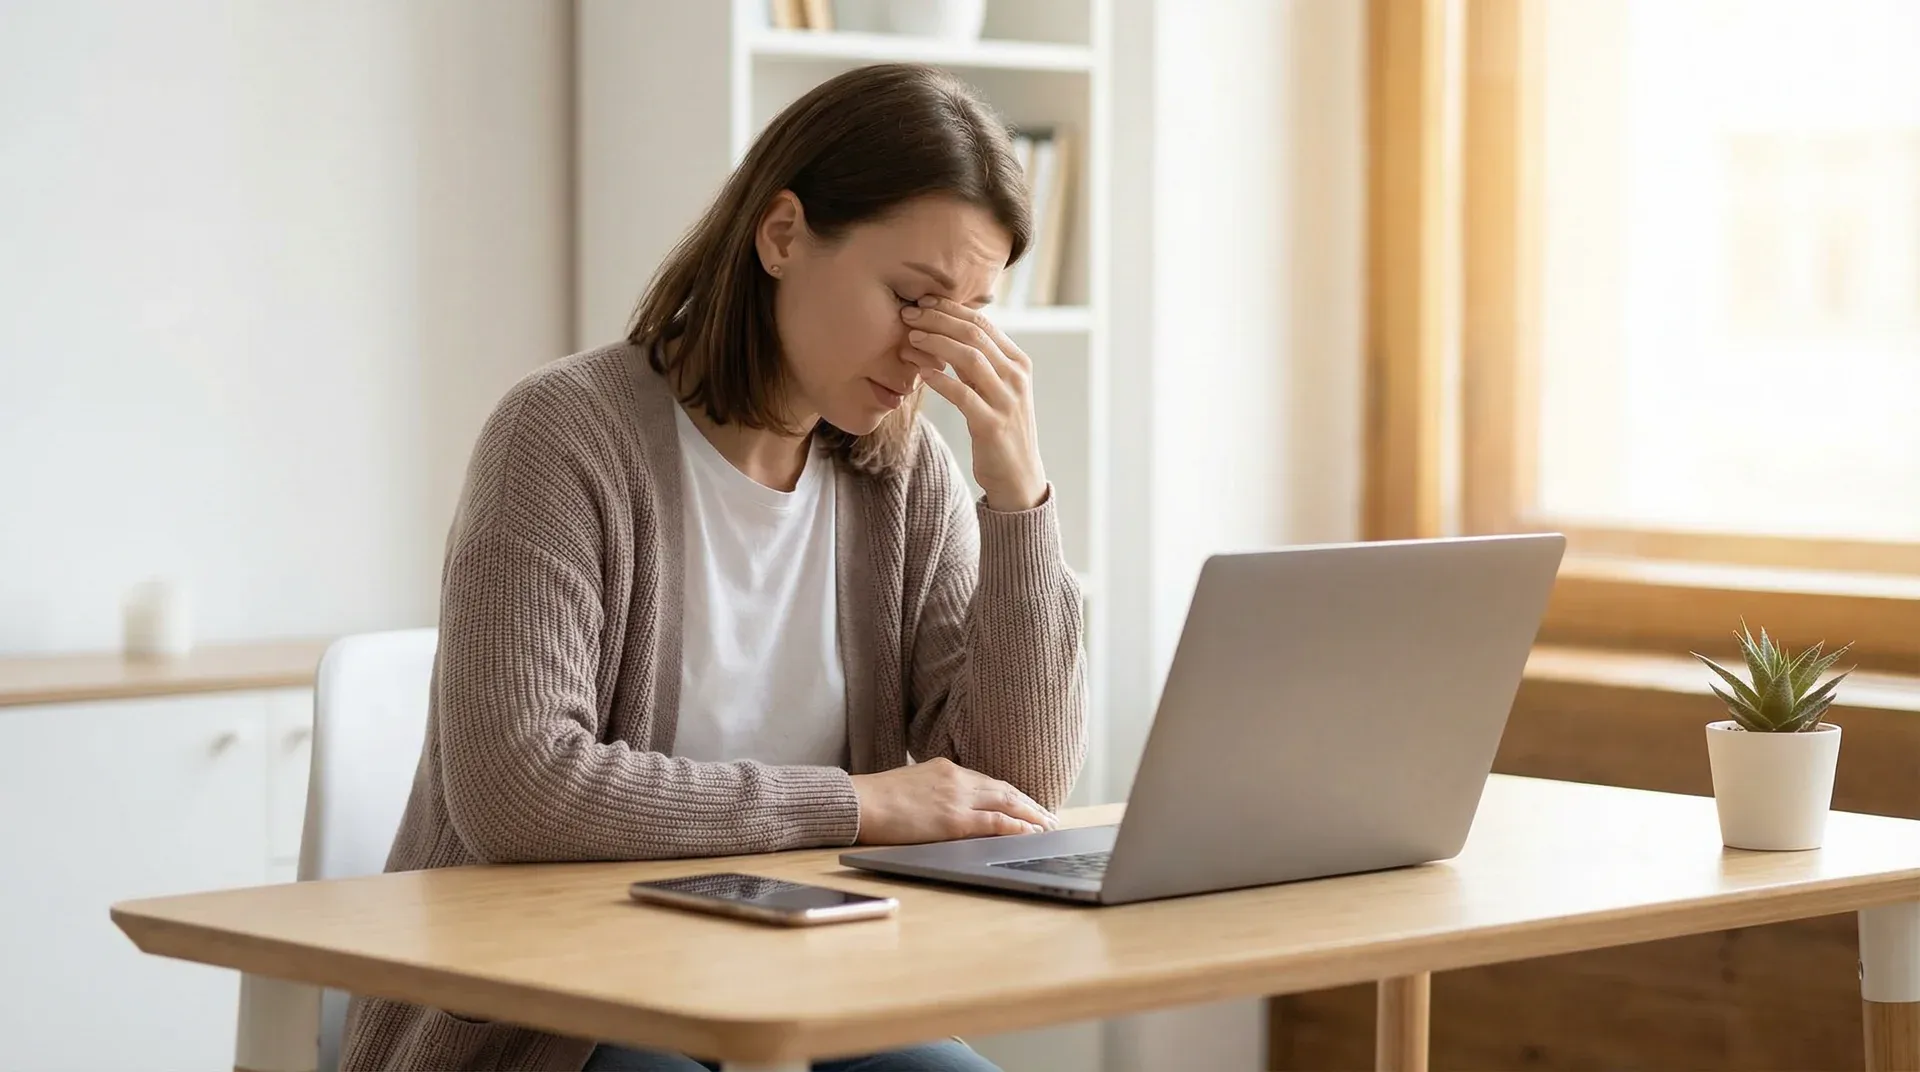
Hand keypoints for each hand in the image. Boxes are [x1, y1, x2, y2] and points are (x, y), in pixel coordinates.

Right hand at [850, 757, 1058, 844]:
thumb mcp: (911, 783)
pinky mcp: (953, 821)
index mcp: (946, 769)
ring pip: (1006, 804)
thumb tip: (943, 804)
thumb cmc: (876, 797)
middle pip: (1005, 790)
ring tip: (1048, 827)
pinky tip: (1030, 833)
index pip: (989, 781)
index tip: (1028, 804)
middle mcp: (957, 779)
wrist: (858, 801)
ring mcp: (957, 799)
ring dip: (1031, 816)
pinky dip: (1016, 827)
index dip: (1013, 794)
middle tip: (1050, 817)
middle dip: (1030, 805)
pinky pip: (994, 823)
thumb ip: (933, 790)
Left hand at [900, 297, 1048, 511]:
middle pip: (974, 334)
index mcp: (1018, 363)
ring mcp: (1007, 400)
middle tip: (909, 315)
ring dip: (936, 344)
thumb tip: (948, 331)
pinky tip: (921, 373)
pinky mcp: (992, 425)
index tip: (922, 303)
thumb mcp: (996, 389)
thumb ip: (980, 362)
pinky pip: (963, 395)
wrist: (1019, 477)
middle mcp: (1016, 377)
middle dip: (938, 320)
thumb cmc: (1001, 428)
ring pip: (970, 358)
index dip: (950, 309)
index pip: (983, 323)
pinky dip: (941, 380)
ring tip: (910, 338)